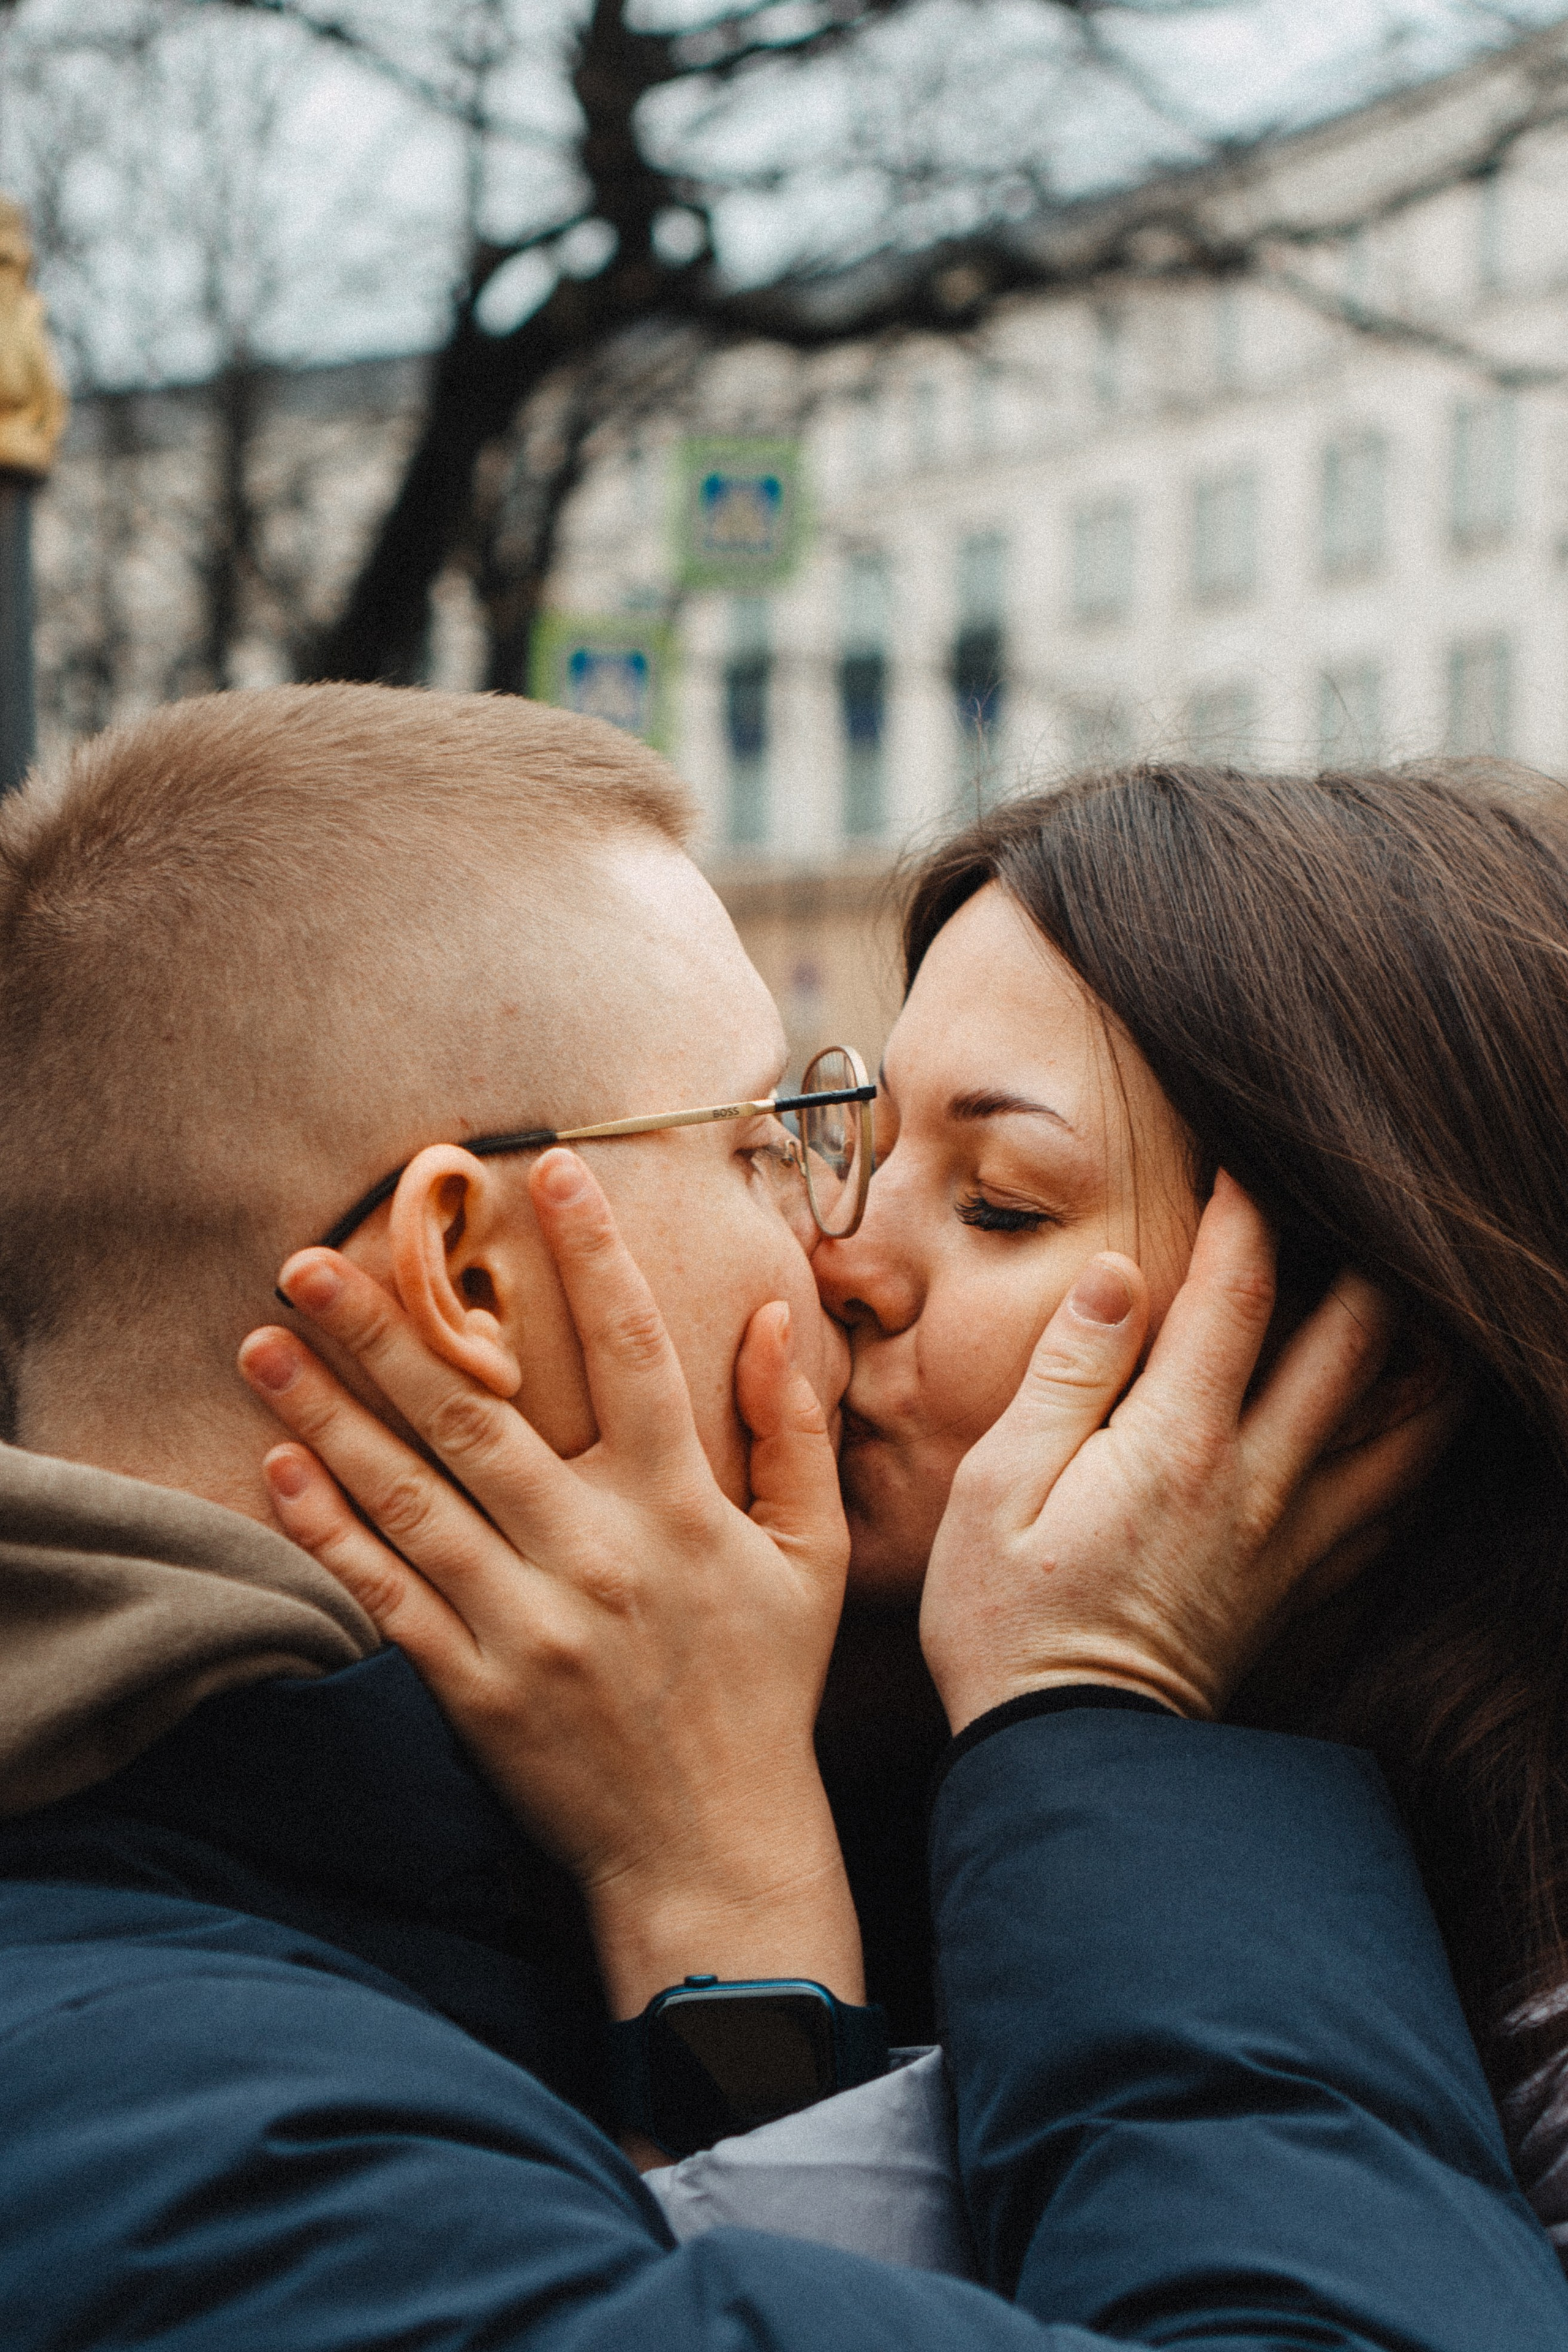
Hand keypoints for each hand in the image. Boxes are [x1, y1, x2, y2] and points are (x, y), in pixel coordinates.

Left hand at [237, 1148, 859, 2018]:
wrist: (714, 1848)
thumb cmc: (763, 1689)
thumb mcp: (809, 1557)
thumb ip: (792, 1432)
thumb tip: (773, 1318)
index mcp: (680, 1509)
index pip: (634, 1353)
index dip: (593, 1255)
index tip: (549, 1169)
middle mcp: (597, 1553)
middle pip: (475, 1414)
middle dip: (385, 1329)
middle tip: (309, 1257)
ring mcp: (528, 1623)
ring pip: (410, 1496)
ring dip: (326, 1415)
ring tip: (260, 1344)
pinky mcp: (475, 1687)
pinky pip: (388, 1596)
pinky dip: (331, 1532)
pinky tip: (281, 1468)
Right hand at [921, 1172, 1464, 1731]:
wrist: (1070, 1762)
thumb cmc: (1007, 1618)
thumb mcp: (994, 1486)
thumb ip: (1065, 1375)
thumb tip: (1123, 1277)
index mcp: (1176, 1443)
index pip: (1239, 1293)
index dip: (1251, 1211)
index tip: (1244, 1159)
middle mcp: (1257, 1481)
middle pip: (1357, 1344)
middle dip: (1367, 1259)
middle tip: (1357, 1206)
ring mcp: (1293, 1539)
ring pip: (1405, 1425)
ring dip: (1423, 1351)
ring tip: (1421, 1295)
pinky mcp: (1302, 1589)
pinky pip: (1394, 1508)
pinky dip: (1420, 1452)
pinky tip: (1417, 1423)